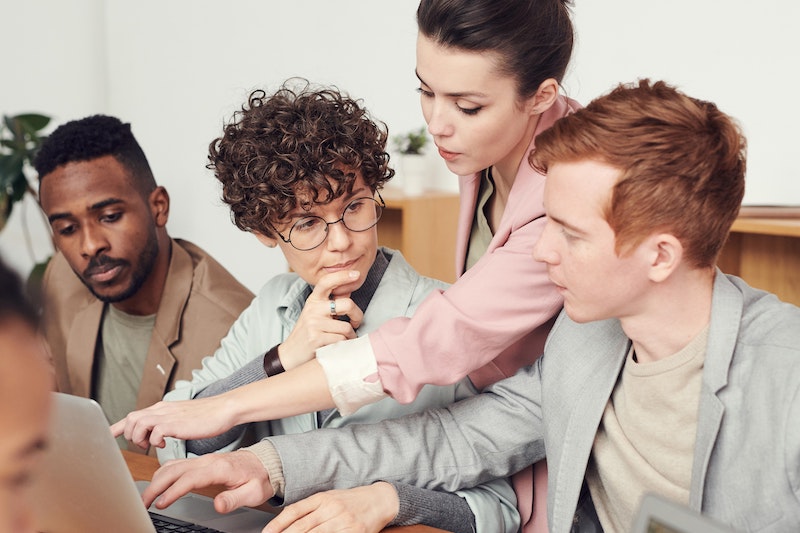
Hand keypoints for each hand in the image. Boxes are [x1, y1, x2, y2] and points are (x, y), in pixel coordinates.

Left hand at [110, 395, 236, 448]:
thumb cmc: (206, 416)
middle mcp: (161, 410)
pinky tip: (165, 444)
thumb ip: (167, 423)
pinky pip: (154, 433)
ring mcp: (168, 415)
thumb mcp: (181, 417)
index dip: (117, 427)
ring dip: (140, 439)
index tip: (107, 436)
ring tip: (153, 445)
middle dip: (130, 435)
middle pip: (130, 419)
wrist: (223, 409)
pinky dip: (155, 441)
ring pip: (138, 424)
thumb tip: (158, 433)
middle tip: (143, 444)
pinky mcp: (175, 423)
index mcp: (161, 408)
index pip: (132, 416)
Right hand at [142, 450, 273, 512]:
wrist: (266, 463)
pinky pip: (176, 465)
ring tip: (146, 497)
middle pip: (174, 469)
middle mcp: (208, 461)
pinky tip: (158, 485)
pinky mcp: (201, 463)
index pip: (189, 478)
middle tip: (143, 503)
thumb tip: (217, 505)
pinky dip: (163, 474)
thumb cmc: (260, 478)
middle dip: (155, 486)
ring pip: (172, 465)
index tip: (161, 504)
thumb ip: (235, 499)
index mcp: (219, 467)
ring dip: (156, 480)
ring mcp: (203, 460)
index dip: (173, 491)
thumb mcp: (253, 492)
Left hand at [263, 482, 397, 532]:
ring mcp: (342, 521)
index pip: (294, 511)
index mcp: (322, 498)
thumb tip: (286, 522)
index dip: (277, 524)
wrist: (379, 500)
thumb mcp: (329, 498)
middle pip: (301, 527)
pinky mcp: (352, 532)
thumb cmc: (352, 500)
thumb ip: (309, 509)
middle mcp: (330, 508)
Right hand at [279, 270, 363, 370]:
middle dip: (357, 315)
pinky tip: (337, 346)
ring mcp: (314, 324)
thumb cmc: (308, 333)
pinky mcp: (316, 338)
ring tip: (344, 339)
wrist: (291, 354)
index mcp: (313, 301)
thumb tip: (348, 290)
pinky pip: (341, 340)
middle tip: (356, 322)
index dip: (342, 276)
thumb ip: (331, 304)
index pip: (326, 282)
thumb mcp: (316, 314)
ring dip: (350, 336)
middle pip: (347, 304)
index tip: (356, 274)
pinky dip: (344, 345)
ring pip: (347, 327)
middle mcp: (313, 309)